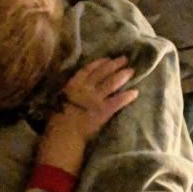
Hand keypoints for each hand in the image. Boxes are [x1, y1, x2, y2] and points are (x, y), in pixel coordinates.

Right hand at [36, 57, 137, 172]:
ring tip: (131, 71)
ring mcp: (96, 99)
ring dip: (122, 76)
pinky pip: (118, 101)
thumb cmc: (57, 120)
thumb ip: (68, 94)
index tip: (107, 58)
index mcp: (73, 85)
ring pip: (111, 83)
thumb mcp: (59, 101)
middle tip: (124, 59)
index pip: (87, 70)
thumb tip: (71, 92)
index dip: (98, 63)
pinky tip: (135, 92)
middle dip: (114, 65)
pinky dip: (127, 96)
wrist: (63, 133)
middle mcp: (86, 88)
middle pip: (102, 73)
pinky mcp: (104, 110)